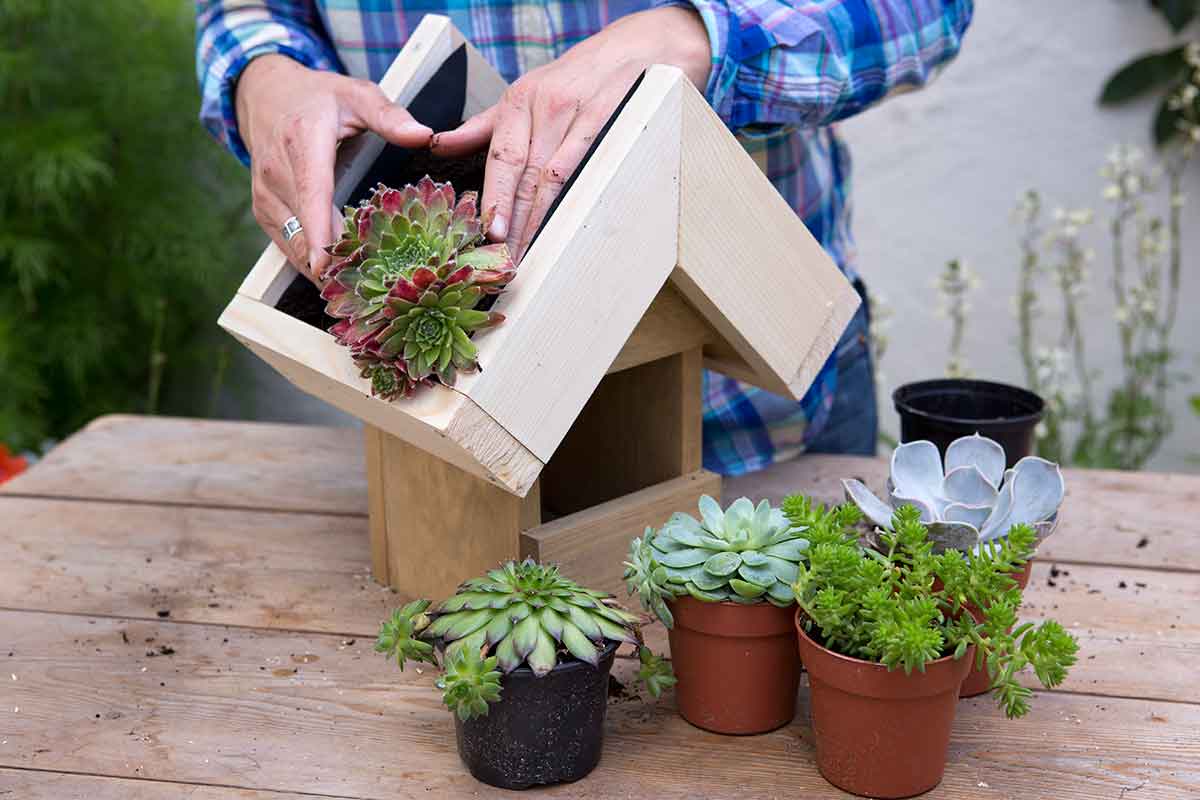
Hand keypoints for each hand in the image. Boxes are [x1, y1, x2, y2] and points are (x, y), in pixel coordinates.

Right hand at [235, 55, 434, 281]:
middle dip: (337, 261)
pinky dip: (314, 263)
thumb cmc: (318, 98)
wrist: (265, 95)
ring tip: (364, 286)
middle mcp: (276, 174)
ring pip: (295, 247)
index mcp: (302, 143)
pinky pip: (288, 248)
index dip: (320, 232)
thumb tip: (423, 135)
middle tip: (376, 287)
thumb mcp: (357, 95)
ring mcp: (266, 197)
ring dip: (326, 269)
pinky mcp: (264, 213)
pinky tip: (343, 275)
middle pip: (306, 231)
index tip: (327, 264)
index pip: (312, 194)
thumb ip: (389, 116)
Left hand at [431, 6, 710, 261]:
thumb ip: (485, 125)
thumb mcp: (529, 92)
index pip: (500, 158)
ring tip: (527, 253)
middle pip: (522, 173)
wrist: (645, 44)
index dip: (493, 199)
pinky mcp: (612, 119)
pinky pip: (586, 168)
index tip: (485, 234)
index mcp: (521, 100)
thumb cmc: (583, 76)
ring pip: (551, 177)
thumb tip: (439, 145)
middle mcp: (545, 104)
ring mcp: (579, 112)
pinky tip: (563, 225)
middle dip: (511, 219)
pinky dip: (571, 200)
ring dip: (538, 219)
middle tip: (502, 258)